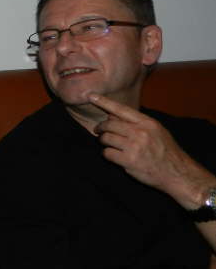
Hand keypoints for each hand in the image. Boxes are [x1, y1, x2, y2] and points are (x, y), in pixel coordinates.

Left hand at [88, 93, 215, 209]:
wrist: (177, 173)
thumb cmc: (165, 151)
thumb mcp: (156, 130)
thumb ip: (135, 122)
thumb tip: (111, 115)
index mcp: (147, 123)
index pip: (121, 109)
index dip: (104, 102)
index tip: (91, 95)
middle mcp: (140, 132)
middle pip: (109, 124)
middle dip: (101, 128)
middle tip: (98, 131)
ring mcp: (134, 147)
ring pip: (106, 139)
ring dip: (104, 142)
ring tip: (110, 144)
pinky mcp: (128, 161)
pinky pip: (107, 153)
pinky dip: (108, 155)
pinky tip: (115, 156)